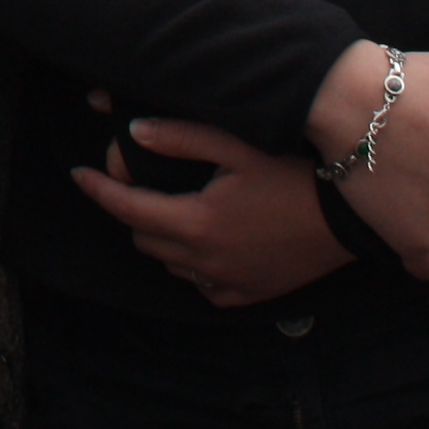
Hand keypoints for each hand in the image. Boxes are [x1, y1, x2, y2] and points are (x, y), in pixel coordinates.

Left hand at [71, 118, 349, 308]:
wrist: (350, 218)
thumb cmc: (294, 173)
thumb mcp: (237, 145)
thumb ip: (181, 137)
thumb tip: (134, 133)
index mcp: (196, 222)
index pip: (128, 209)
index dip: (98, 190)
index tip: (79, 175)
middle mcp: (206, 260)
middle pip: (145, 239)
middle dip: (135, 211)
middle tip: (143, 183)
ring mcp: (228, 283)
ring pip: (172, 263)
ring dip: (164, 237)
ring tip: (178, 206)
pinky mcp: (249, 295)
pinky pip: (203, 284)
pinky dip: (194, 263)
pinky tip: (209, 239)